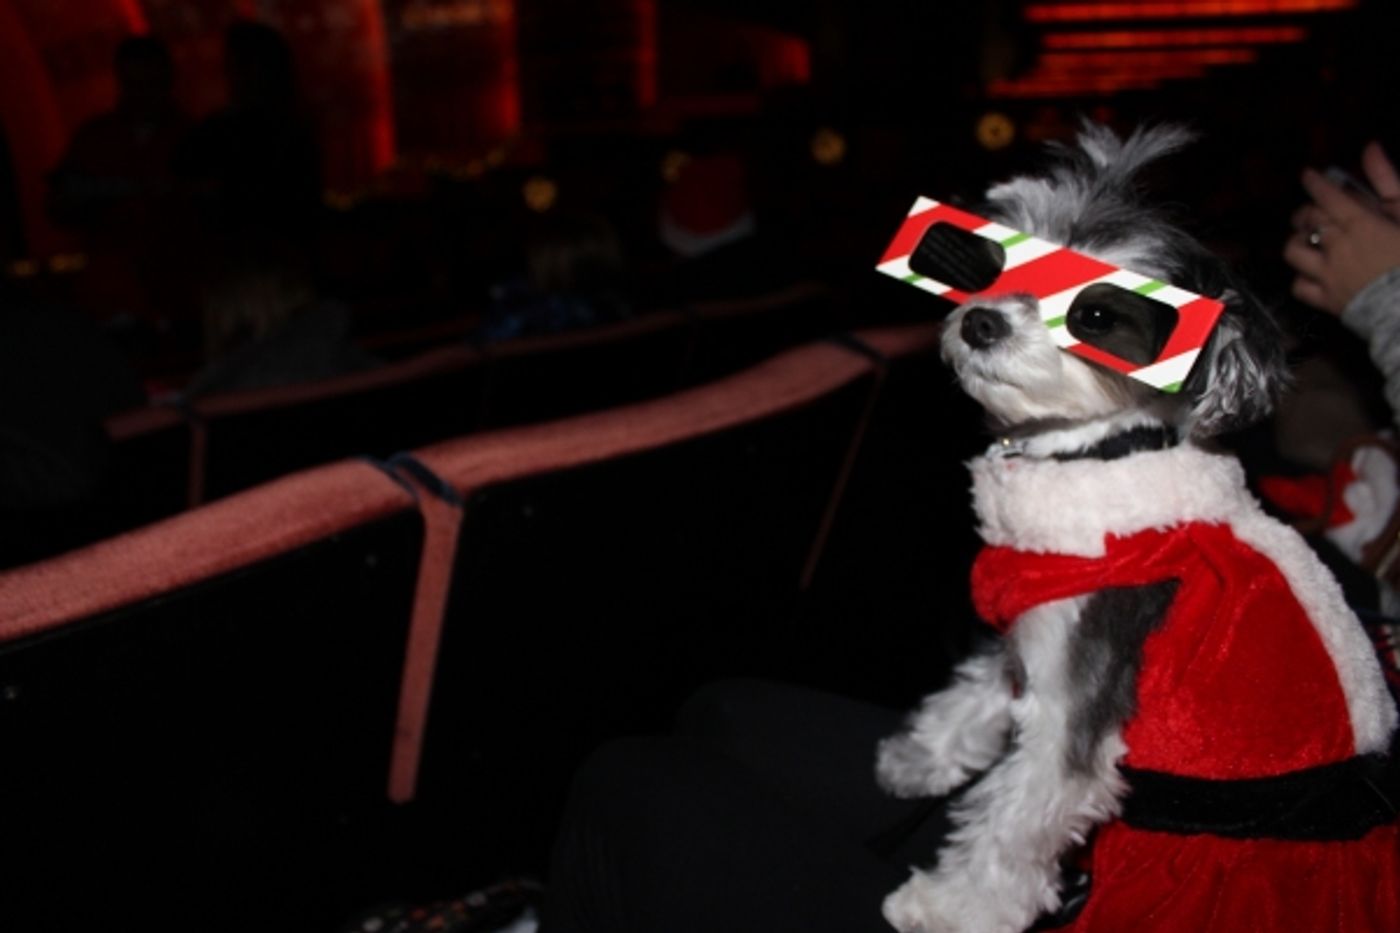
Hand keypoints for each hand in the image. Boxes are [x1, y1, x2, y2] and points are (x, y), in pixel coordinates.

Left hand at [1284, 142, 1399, 314]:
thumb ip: (1387, 179)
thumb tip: (1370, 147)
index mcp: (1359, 223)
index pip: (1326, 196)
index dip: (1314, 183)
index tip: (1308, 175)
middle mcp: (1337, 247)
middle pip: (1307, 221)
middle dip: (1307, 211)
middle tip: (1314, 211)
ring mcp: (1328, 275)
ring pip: (1294, 252)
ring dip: (1298, 242)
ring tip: (1309, 240)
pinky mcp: (1327, 300)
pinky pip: (1299, 288)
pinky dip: (1301, 278)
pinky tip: (1311, 273)